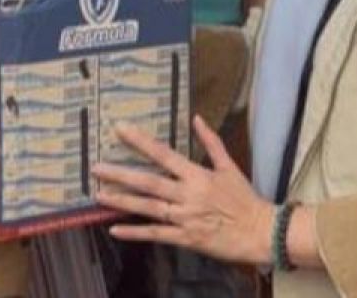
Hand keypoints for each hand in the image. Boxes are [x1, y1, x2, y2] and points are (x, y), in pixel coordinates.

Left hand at [94, 115, 274, 265]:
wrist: (260, 231)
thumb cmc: (245, 199)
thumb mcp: (230, 167)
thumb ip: (212, 142)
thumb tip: (196, 118)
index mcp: (198, 175)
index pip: (163, 155)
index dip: (140, 142)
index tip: (120, 130)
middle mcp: (187, 195)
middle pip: (148, 182)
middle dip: (120, 174)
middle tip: (96, 167)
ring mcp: (184, 218)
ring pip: (147, 207)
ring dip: (122, 201)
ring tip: (98, 194)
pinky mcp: (184, 238)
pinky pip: (155, 235)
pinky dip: (134, 233)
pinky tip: (114, 229)